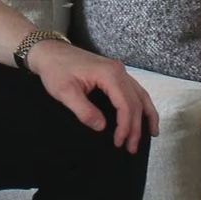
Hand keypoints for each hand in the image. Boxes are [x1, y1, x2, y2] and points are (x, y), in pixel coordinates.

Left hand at [25, 38, 158, 154]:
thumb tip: (102, 127)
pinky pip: (135, 90)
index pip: (125, 104)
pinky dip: (142, 104)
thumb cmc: (55, 70)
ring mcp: (119, 70)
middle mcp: (119, 70)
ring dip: (145, 116)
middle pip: (135, 102)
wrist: (49, 52)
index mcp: (109, 74)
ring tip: (151, 135)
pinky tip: (145, 116)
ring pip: (140, 95)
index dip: (125, 126)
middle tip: (132, 148)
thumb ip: (84, 111)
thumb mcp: (65, 92)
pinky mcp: (115, 73)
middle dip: (136, 127)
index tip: (119, 143)